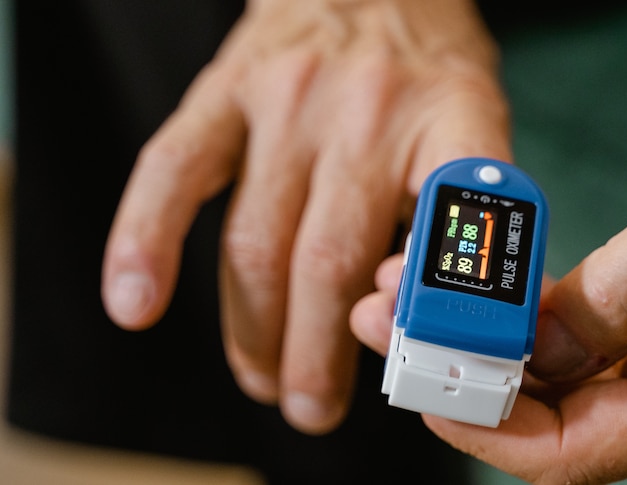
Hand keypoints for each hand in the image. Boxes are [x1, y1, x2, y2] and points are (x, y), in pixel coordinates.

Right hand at [101, 0, 509, 434]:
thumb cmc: (427, 64)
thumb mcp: (477, 121)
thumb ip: (464, 213)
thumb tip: (450, 313)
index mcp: (451, 119)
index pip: (447, 229)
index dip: (424, 313)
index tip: (408, 371)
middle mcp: (367, 112)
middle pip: (330, 262)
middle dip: (319, 355)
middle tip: (314, 409)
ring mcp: (287, 100)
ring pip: (257, 242)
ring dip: (256, 331)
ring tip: (265, 381)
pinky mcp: (225, 90)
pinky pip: (174, 172)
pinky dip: (145, 242)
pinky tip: (134, 303)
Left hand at [352, 17, 626, 482]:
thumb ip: (624, 296)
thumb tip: (540, 354)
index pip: (586, 450)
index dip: (494, 432)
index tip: (429, 391)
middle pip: (563, 419)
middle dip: (474, 380)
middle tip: (399, 332)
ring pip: (564, 378)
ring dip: (491, 346)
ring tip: (421, 302)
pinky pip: (581, 334)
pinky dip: (526, 316)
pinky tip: (486, 291)